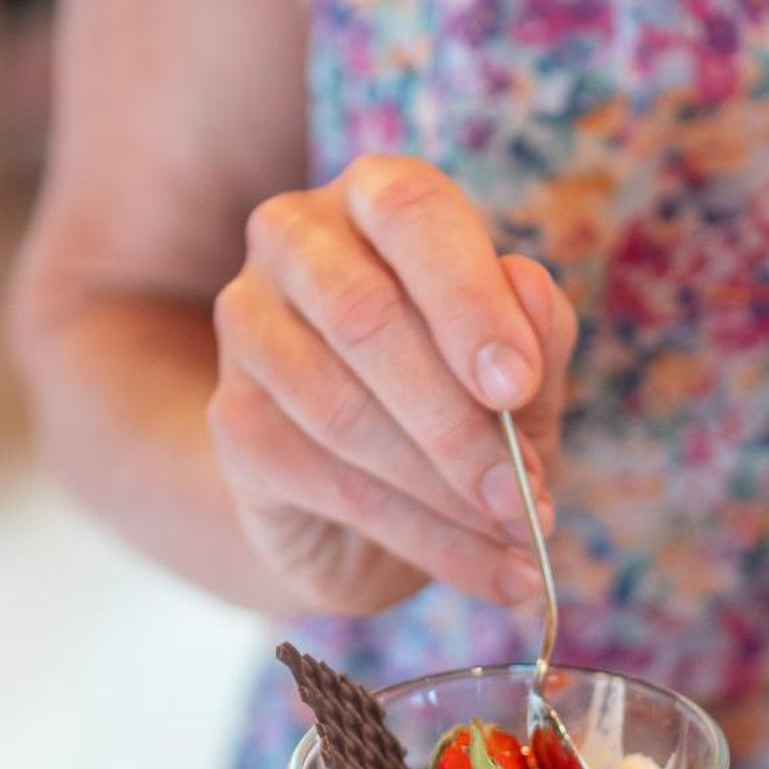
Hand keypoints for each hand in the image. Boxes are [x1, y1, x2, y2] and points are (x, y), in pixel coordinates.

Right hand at [209, 156, 576, 616]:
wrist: (362, 496)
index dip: (468, 300)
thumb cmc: (456, 396)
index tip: (515, 387)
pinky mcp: (232, 419)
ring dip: (443, 490)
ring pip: (342, 410)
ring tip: (519, 535)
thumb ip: (536, 332)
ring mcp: (248, 325)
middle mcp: (297, 239)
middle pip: (366, 317)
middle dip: (457, 421)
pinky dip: (421, 537)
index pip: (413, 214)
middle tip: (525, 494)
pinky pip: (325, 481)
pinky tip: (486, 570)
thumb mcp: (516, 368)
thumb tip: (532, 291)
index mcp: (379, 198)